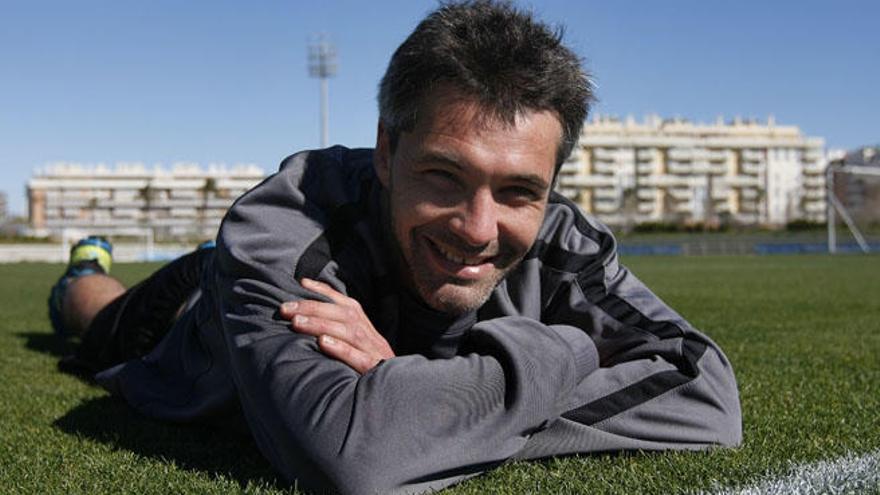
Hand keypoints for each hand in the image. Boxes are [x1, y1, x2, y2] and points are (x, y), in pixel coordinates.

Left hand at [279, 278, 394, 373]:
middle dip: (313, 307)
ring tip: (296, 322)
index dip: (324, 291)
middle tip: (285, 308)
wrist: (402, 393)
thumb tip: (307, 322)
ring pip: (348, 332)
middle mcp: (370, 335)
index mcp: (365, 327)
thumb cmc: (370, 369)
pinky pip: (359, 358)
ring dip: (321, 324)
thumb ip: (339, 333)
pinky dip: (341, 349)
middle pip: (343, 313)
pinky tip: (323, 343)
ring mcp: (374, 352)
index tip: (301, 283)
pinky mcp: (375, 371)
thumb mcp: (359, 347)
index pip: (344, 302)